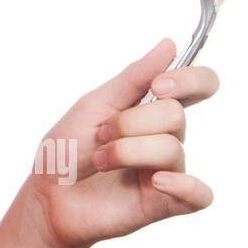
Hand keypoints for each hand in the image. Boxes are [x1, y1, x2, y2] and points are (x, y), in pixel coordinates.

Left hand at [23, 38, 218, 247]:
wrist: (48, 194)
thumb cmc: (68, 149)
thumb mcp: (94, 104)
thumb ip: (134, 77)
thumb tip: (169, 45)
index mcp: (151, 109)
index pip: (197, 85)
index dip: (189, 79)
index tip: (158, 86)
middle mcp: (165, 137)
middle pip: (175, 115)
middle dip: (128, 123)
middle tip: (100, 136)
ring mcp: (168, 170)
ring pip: (170, 148)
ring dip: (125, 151)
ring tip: (102, 162)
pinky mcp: (167, 202)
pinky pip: (198, 194)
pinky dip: (181, 185)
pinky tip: (155, 182)